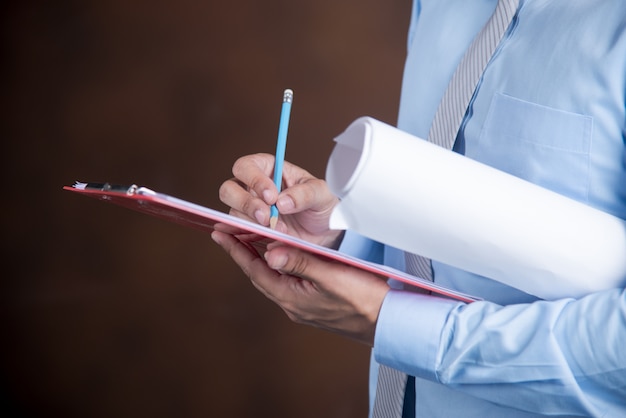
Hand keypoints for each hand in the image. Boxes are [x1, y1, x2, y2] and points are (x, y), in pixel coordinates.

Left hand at [211, 230, 389, 345]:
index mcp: (291, 297)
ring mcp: (302, 307)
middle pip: (259, 275)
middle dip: (242, 253)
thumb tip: (269, 251)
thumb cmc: (364, 299)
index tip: (219, 233)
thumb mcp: (332, 276)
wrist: (387, 322)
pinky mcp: (312, 306)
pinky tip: (281, 258)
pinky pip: (286, 283)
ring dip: (259, 260)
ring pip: (272, 279)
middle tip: (228, 233)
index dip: (236, 250)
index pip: (255, 270)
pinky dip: (277, 268)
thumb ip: (300, 263)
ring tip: (248, 241)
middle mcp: (292, 304)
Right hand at [219, 153, 342, 247]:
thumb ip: (305, 193)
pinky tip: (265, 238)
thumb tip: (283, 201)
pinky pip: (238, 233)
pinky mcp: (250, 231)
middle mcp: (253, 188)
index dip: (254, 180)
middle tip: (268, 217)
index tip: (272, 197)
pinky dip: (249, 237)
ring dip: (253, 223)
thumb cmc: (321, 206)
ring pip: (232, 213)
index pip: (246, 167)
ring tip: (280, 230)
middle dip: (246, 204)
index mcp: (269, 169)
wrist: (326, 234)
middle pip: (229, 189)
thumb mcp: (322, 194)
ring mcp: (249, 211)